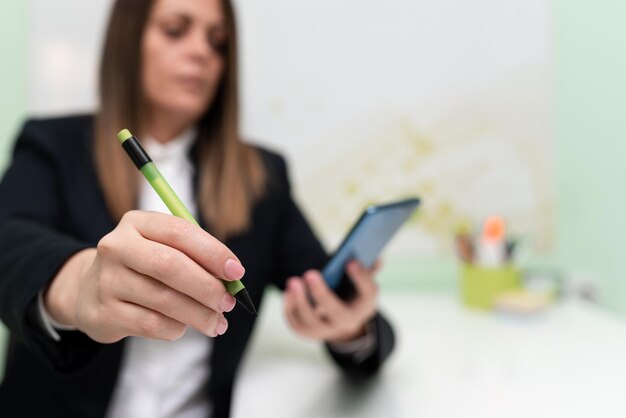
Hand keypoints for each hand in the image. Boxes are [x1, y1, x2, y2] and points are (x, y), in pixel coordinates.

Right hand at [44, 210, 244, 342]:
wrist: (89, 292)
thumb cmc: (143, 267)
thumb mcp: (164, 249)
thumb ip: (196, 258)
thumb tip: (232, 280)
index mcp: (137, 223)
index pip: (180, 232)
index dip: (213, 252)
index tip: (237, 272)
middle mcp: (117, 247)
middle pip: (171, 266)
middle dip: (207, 287)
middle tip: (229, 302)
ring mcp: (107, 280)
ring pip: (164, 300)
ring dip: (199, 314)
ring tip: (216, 322)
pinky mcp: (104, 313)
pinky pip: (152, 324)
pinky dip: (176, 328)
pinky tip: (183, 327)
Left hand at [283, 260, 379, 343]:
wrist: (342, 322)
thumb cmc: (352, 294)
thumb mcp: (362, 282)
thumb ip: (367, 269)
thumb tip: (375, 257)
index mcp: (364, 306)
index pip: (368, 293)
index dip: (361, 278)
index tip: (350, 261)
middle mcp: (347, 323)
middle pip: (336, 312)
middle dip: (322, 293)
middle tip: (310, 273)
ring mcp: (326, 331)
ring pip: (312, 322)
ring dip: (300, 302)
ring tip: (294, 281)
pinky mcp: (308, 333)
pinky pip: (296, 324)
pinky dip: (290, 309)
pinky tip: (289, 292)